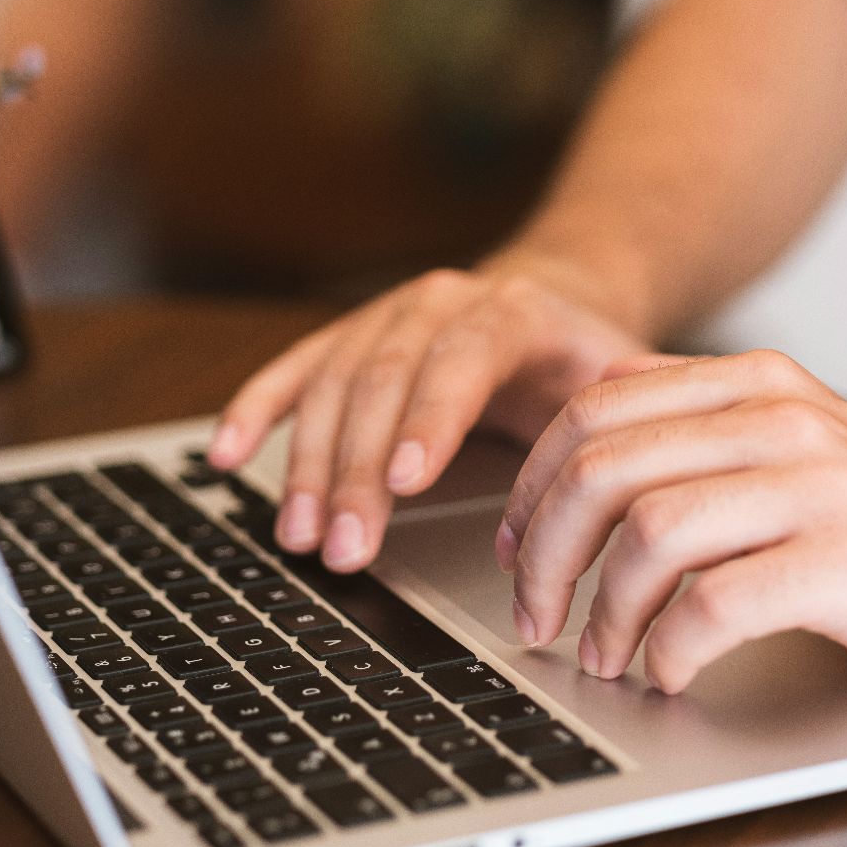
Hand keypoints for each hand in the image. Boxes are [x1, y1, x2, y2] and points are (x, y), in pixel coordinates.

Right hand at [210, 266, 648, 572]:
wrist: (558, 298)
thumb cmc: (587, 360)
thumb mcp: (622, 382)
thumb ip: (617, 422)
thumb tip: (619, 480)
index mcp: (512, 311)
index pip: (463, 361)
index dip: (431, 419)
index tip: (406, 482)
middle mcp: (438, 304)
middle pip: (384, 383)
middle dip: (358, 472)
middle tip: (343, 549)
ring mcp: (386, 316)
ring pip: (334, 384)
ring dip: (308, 465)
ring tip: (299, 538)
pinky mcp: (348, 338)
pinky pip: (294, 371)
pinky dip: (255, 411)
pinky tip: (224, 455)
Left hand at [499, 349, 846, 705]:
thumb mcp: (800, 449)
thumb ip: (708, 432)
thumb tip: (587, 438)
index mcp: (760, 384)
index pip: (597, 407)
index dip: (533, 485)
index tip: (515, 548)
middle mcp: (785, 419)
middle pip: (605, 469)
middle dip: (545, 554)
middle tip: (535, 616)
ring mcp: (821, 487)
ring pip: (649, 531)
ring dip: (602, 610)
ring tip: (603, 656)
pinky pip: (715, 603)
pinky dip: (670, 649)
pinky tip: (670, 674)